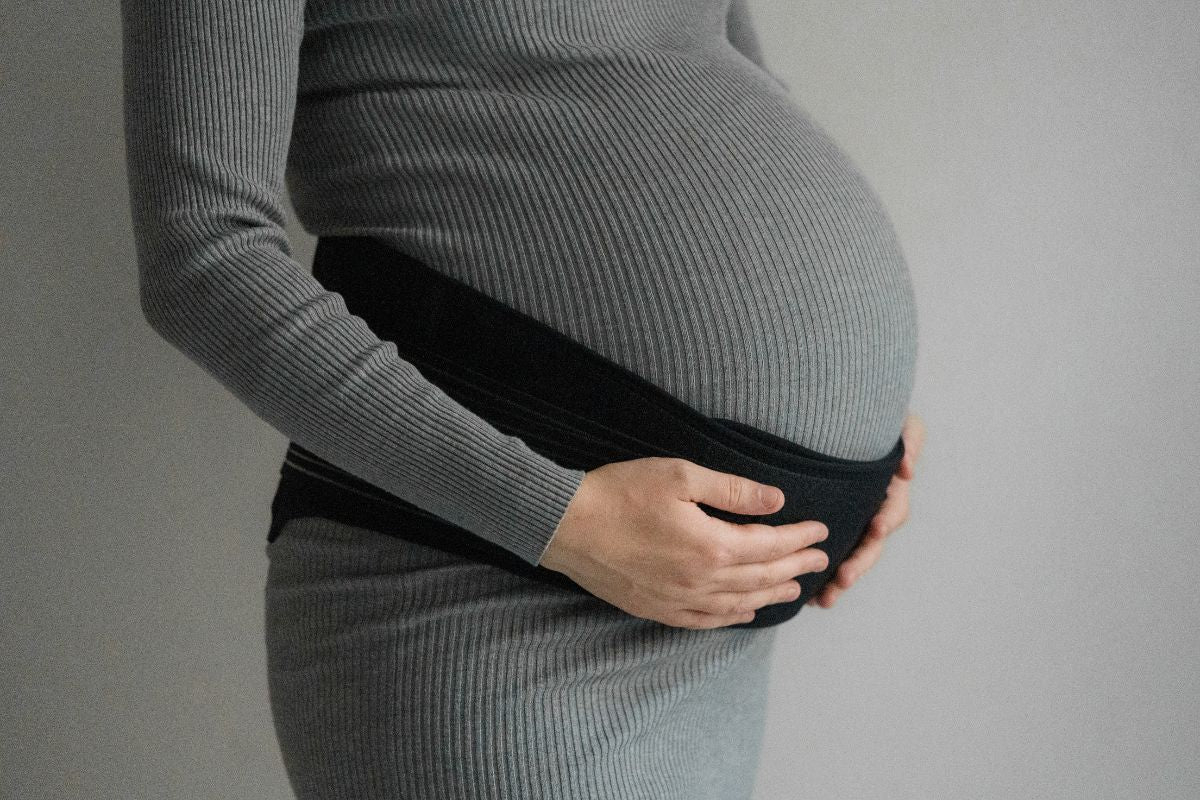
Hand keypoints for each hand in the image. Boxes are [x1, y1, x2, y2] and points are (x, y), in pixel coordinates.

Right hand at [539, 456, 831, 629]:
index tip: (820, 531)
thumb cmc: (620, 492)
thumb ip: (732, 490)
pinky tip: (745, 612)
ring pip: (739, 603)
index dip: (799, 537)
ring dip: (771, 595)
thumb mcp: (680, 475)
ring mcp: (679, 600)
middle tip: (819, 560)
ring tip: (795, 589)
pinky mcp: (657, 609)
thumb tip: (776, 498)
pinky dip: (733, 617)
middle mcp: (701, 581)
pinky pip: (706, 620)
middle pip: (761, 577)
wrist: (565, 526)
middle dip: (794, 567)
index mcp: (712, 546)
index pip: (770, 545)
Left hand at [809, 411, 925, 608]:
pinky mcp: (832, 530)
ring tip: (825, 599)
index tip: (875, 528)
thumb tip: (906, 470)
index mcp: (888, 490)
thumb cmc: (870, 419)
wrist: (835, 419)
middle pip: (870, 544)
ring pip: (850, 556)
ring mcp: (853, 523)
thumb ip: (909, 438)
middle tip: (843, 578)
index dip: (886, 519)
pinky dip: (823, 578)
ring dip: (840, 579)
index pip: (893, 509)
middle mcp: (872, 511)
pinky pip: (830, 557)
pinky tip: (810, 598)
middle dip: (860, 563)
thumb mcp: (899, 423)